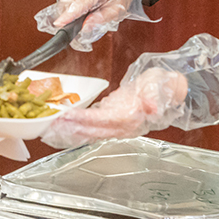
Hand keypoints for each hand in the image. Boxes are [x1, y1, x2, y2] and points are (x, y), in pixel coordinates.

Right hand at [35, 0, 148, 51]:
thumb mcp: (117, 9)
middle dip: (70, 17)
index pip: (81, 1)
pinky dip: (67, 5)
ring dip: (69, 11)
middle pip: (69, 2)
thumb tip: (85, 27)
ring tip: (85, 10)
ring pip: (63, 1)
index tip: (59, 23)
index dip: (69, 14)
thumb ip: (102, 18)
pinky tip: (79, 5)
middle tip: (81, 23)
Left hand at [41, 68, 187, 148]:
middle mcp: (121, 126)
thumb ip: (155, 98)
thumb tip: (151, 106)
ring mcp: (115, 126)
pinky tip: (62, 125)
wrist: (170, 91)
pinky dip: (75, 127)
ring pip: (88, 132)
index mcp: (130, 117)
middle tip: (48, 127)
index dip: (83, 120)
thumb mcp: (162, 86)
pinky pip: (91, 127)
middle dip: (68, 130)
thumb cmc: (164, 86)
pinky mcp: (111, 120)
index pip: (102, 121)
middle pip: (90, 131)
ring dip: (68, 131)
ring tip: (49, 129)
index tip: (66, 117)